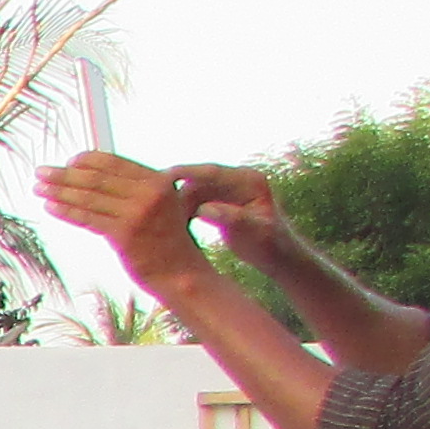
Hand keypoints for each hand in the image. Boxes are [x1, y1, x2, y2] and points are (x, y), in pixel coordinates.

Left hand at [39, 154, 206, 289]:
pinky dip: (66, 211)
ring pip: (88, 198)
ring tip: (38, 188)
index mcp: (158, 181)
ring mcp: (136, 214)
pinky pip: (87, 219)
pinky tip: (50, 207)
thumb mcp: (162, 203)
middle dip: (64, 174)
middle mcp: (148, 194)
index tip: (68, 161)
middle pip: (96, 178)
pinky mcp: (123, 235)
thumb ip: (136, 187)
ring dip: (59, 191)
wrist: (180, 271)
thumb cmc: (167, 239)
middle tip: (40, 171)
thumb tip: (95, 173)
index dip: (87, 160)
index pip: (114, 162)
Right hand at [166, 165, 288, 273]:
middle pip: (199, 181)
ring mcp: (227, 190)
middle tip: (150, 204)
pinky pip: (195, 201)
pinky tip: (171, 224)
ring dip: (177, 204)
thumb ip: (232, 218)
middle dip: (176, 191)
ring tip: (157, 219)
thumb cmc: (272, 245)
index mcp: (250, 181)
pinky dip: (183, 211)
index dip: (187, 173)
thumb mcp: (255, 233)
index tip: (162, 177)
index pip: (213, 172)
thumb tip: (204, 209)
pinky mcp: (219, 201)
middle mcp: (237, 180)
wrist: (279, 256)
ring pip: (193, 192)